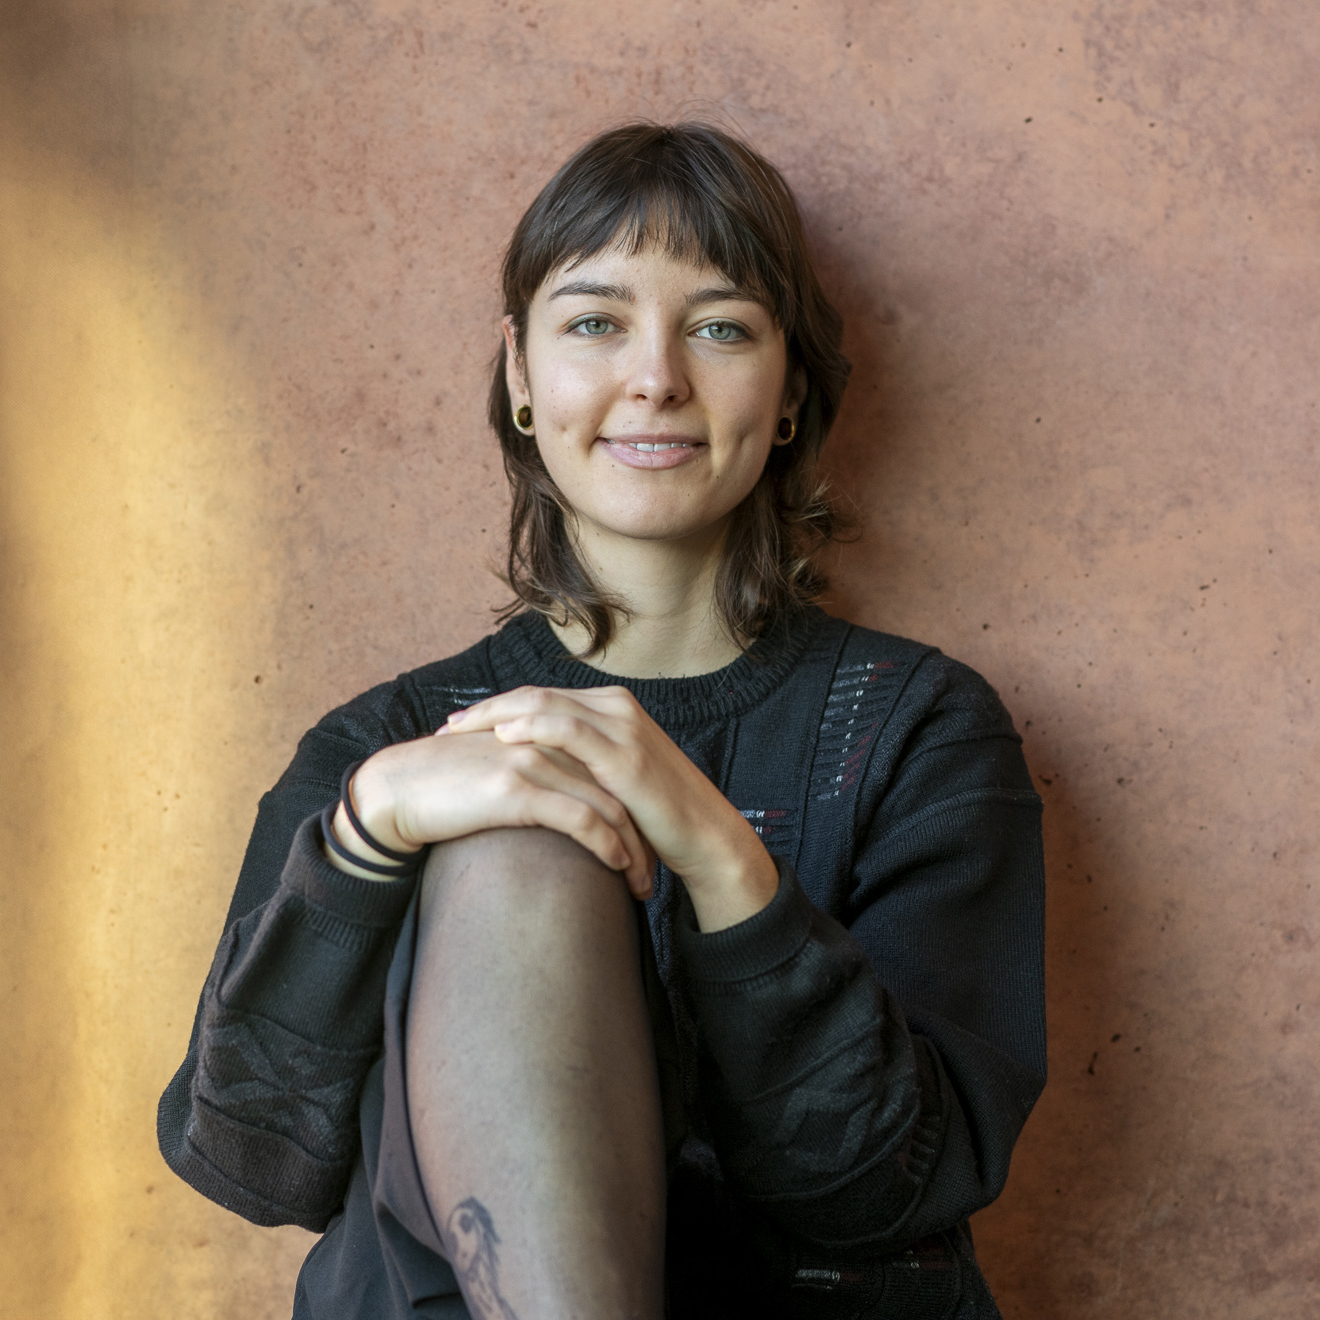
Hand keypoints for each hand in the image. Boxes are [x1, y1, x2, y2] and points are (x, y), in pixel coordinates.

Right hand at [339, 729, 654, 896]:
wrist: (395, 790)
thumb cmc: (444, 791)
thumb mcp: (499, 775)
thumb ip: (535, 781)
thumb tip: (562, 813)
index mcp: (545, 735)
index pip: (609, 769)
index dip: (634, 808)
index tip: (647, 845)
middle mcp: (546, 741)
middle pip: (617, 786)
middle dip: (643, 832)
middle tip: (655, 870)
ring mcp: (533, 761)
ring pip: (606, 804)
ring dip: (632, 848)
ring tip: (643, 884)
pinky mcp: (517, 788)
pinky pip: (579, 817)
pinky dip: (606, 844)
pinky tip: (617, 867)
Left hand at [445, 686, 778, 930]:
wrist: (705, 835)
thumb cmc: (656, 817)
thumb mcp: (610, 782)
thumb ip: (578, 768)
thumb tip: (531, 777)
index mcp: (610, 709)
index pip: (540, 697)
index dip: (495, 707)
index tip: (459, 726)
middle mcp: (614, 707)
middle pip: (534, 693)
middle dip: (485, 708)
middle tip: (446, 727)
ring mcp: (621, 726)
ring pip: (544, 703)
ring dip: (495, 714)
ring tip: (459, 731)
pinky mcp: (625, 752)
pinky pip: (568, 728)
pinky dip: (531, 727)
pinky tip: (502, 736)